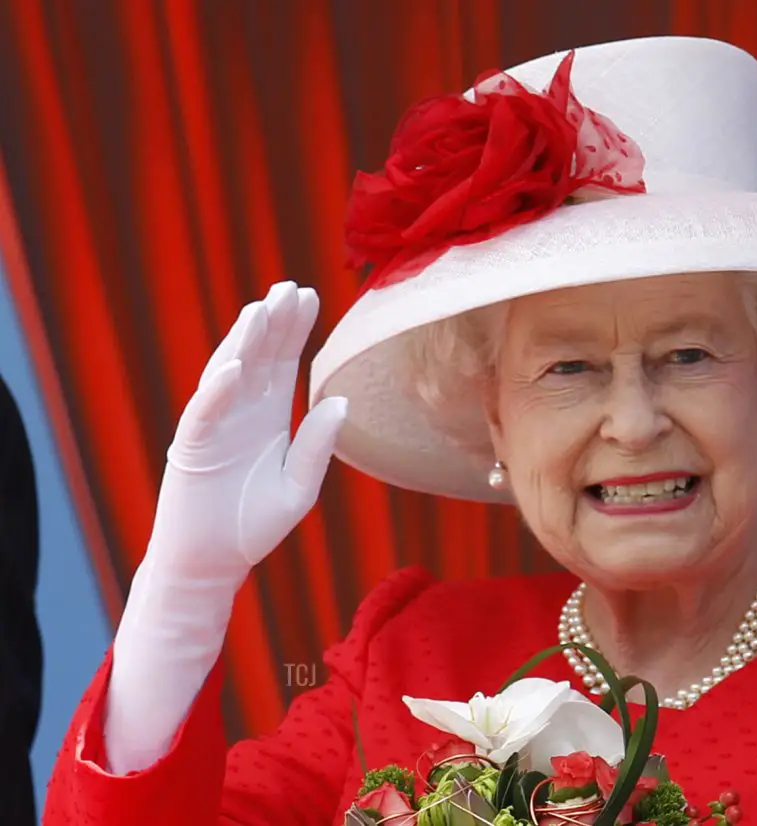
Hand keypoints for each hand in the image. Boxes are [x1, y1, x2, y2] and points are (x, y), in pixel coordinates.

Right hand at [148, 280, 346, 581]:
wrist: (213, 564)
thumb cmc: (254, 526)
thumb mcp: (299, 486)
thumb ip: (318, 445)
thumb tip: (342, 401)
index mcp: (269, 417)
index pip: (283, 362)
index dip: (295, 330)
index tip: (310, 296)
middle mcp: (241, 413)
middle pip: (258, 357)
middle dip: (273, 322)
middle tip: (290, 288)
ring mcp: (214, 426)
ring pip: (227, 373)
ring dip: (243, 342)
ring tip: (261, 310)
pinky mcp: (191, 449)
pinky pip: (203, 413)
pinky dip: (217, 390)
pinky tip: (233, 366)